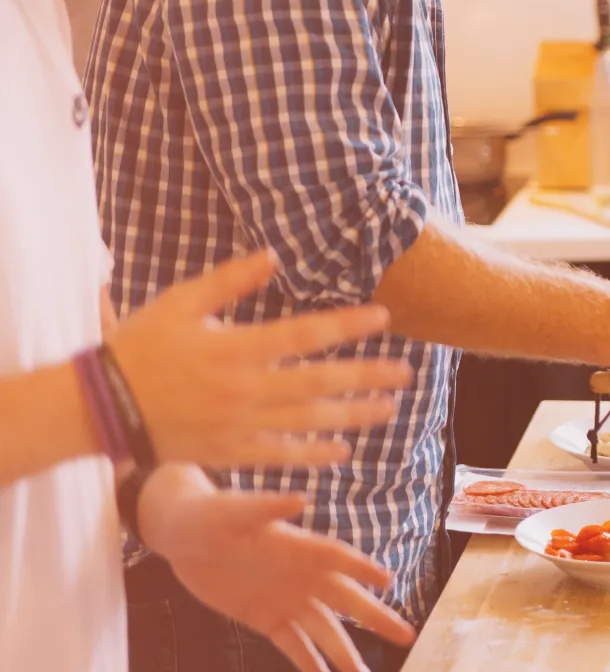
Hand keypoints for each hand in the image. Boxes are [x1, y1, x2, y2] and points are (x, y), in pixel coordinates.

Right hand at [106, 252, 411, 467]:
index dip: (347, 326)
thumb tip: (272, 255)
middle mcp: (244, 389)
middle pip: (319, 381)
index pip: (305, 334)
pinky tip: (344, 450)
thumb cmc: (140, 346)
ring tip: (389, 409)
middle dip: (367, 376)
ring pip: (308, 422)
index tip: (383, 318)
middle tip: (407, 373)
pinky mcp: (228, 452)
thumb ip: (229, 281)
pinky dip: (313, 454)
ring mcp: (239, 425)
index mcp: (235, 348)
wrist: (101, 406)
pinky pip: (280, 456)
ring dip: (353, 415)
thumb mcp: (180, 303)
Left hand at [139, 464, 414, 671]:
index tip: (388, 581)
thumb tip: (300, 499)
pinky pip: (293, 644)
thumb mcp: (235, 511)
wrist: (184, 536)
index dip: (363, 569)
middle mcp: (303, 575)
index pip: (340, 558)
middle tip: (406, 635)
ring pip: (324, 629)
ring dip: (344, 651)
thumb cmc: (212, 515)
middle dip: (376, 618)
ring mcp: (288, 599)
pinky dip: (308, 661)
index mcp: (301, 546)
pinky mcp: (266, 618)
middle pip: (347, 600)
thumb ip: (267, 507)